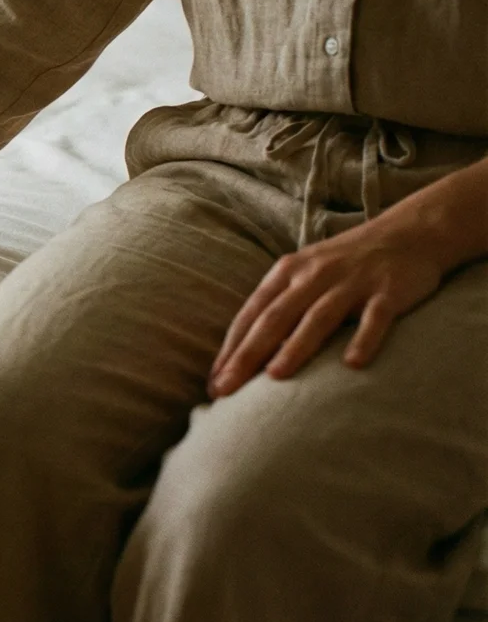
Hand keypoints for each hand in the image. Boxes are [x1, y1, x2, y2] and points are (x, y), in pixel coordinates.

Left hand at [208, 222, 446, 398]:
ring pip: (317, 317)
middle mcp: (313, 276)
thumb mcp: (306, 276)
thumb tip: (248, 353)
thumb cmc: (345, 264)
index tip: (214, 382)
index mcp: (286, 273)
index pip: (252, 314)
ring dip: (295, 347)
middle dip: (247, 354)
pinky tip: (352, 364)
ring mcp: (351, 283)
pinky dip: (364, 339)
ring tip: (274, 377)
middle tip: (227, 388)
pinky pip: (374, 318)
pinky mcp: (388, 291)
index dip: (231, 348)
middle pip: (275, 318)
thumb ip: (281, 307)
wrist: (408, 233)